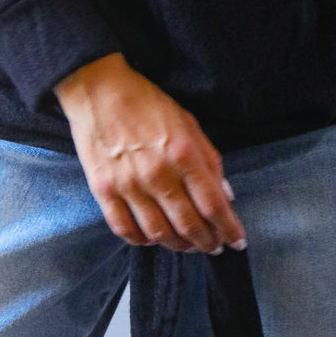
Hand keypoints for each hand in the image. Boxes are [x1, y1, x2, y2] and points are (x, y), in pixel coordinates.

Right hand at [55, 53, 246, 254]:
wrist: (98, 90)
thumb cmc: (146, 102)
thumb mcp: (187, 121)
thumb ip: (209, 158)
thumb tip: (225, 194)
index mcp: (182, 153)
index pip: (213, 204)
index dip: (229, 229)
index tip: (237, 241)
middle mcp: (158, 174)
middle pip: (189, 224)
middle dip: (207, 242)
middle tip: (213, 245)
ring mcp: (129, 185)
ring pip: (159, 234)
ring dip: (178, 245)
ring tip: (187, 244)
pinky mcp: (104, 191)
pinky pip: (125, 230)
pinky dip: (143, 241)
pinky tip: (153, 238)